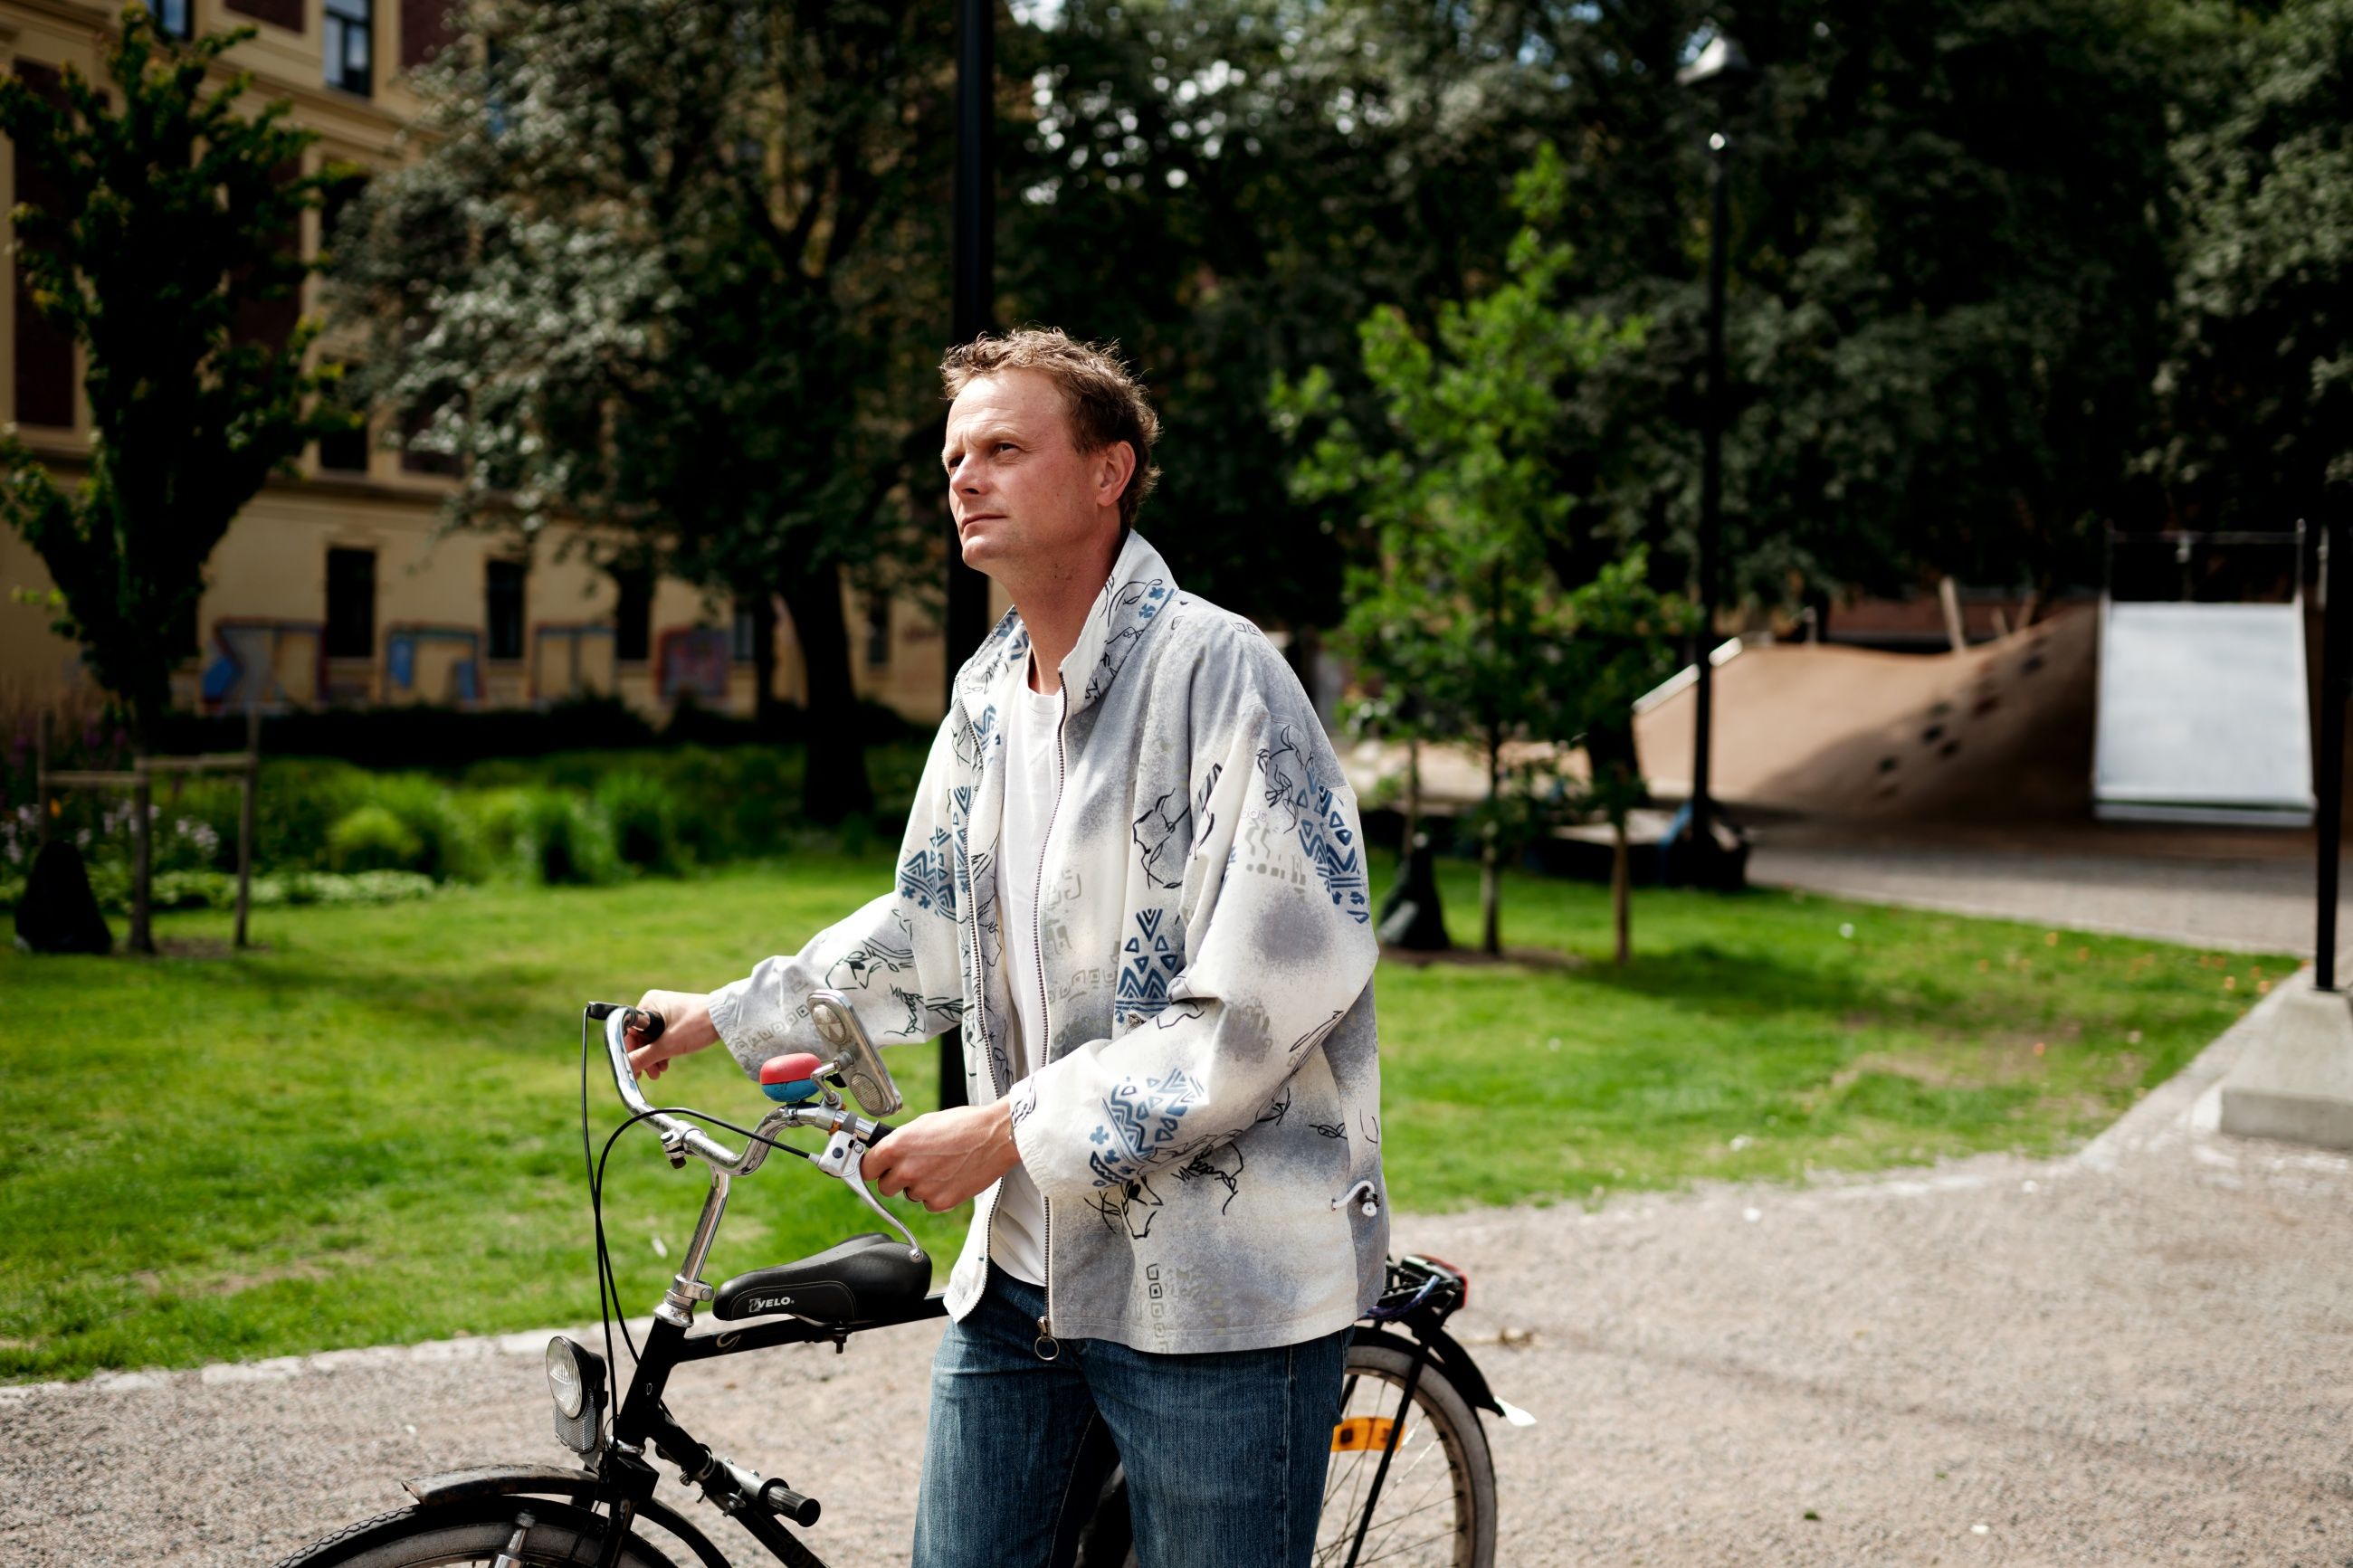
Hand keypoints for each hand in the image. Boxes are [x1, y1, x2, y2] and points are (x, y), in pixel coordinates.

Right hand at [626, 988, 719, 1080]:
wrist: (726, 1019)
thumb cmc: (697, 1024)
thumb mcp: (668, 1045)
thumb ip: (644, 1057)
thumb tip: (627, 1067)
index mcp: (649, 1003)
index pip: (630, 1030)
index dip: (630, 1051)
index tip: (631, 1067)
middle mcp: (656, 1004)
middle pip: (642, 1036)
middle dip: (646, 1057)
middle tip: (648, 1075)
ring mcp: (667, 1011)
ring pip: (653, 1038)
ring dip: (655, 1057)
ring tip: (659, 1072)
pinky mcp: (677, 1019)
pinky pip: (664, 1036)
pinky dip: (664, 1050)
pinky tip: (666, 1064)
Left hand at [861, 1102, 1021, 1212]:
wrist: (996, 1137)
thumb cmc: (964, 1125)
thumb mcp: (924, 1124)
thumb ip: (901, 1141)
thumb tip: (888, 1152)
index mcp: (897, 1146)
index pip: (867, 1168)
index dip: (873, 1167)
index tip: (877, 1168)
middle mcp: (906, 1169)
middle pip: (885, 1187)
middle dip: (895, 1179)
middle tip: (913, 1166)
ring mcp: (923, 1188)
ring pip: (909, 1195)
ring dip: (919, 1186)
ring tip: (940, 1167)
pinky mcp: (941, 1202)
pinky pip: (928, 1203)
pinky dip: (936, 1195)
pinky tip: (950, 1177)